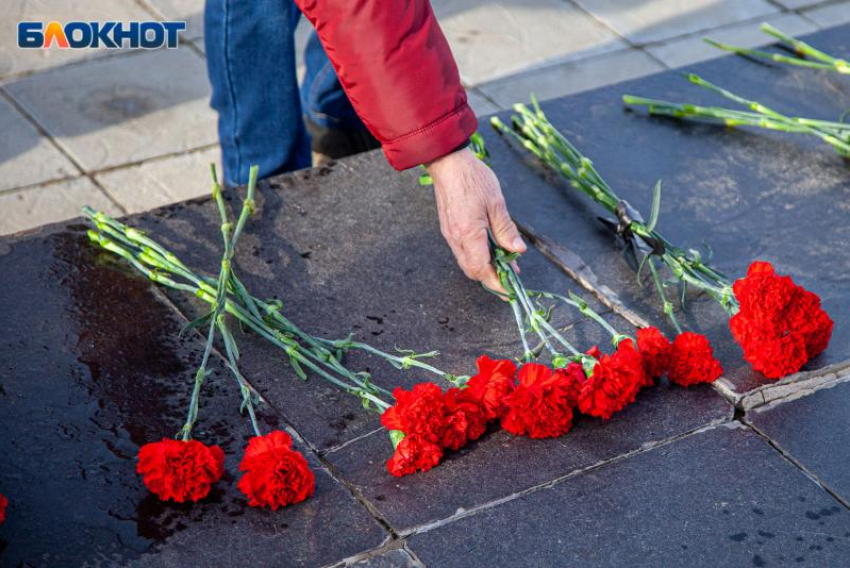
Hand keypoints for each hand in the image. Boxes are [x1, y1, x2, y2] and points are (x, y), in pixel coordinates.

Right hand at [427, 146, 525, 295]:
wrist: (448, 163)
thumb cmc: (472, 178)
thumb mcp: (496, 203)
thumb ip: (506, 230)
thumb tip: (517, 251)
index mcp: (469, 233)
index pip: (482, 269)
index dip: (496, 283)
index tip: (509, 291)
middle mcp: (456, 238)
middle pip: (473, 271)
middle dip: (491, 280)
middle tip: (510, 281)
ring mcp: (450, 235)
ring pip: (467, 263)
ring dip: (485, 268)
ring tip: (504, 266)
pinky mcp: (449, 229)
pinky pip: (463, 252)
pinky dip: (477, 257)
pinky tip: (490, 251)